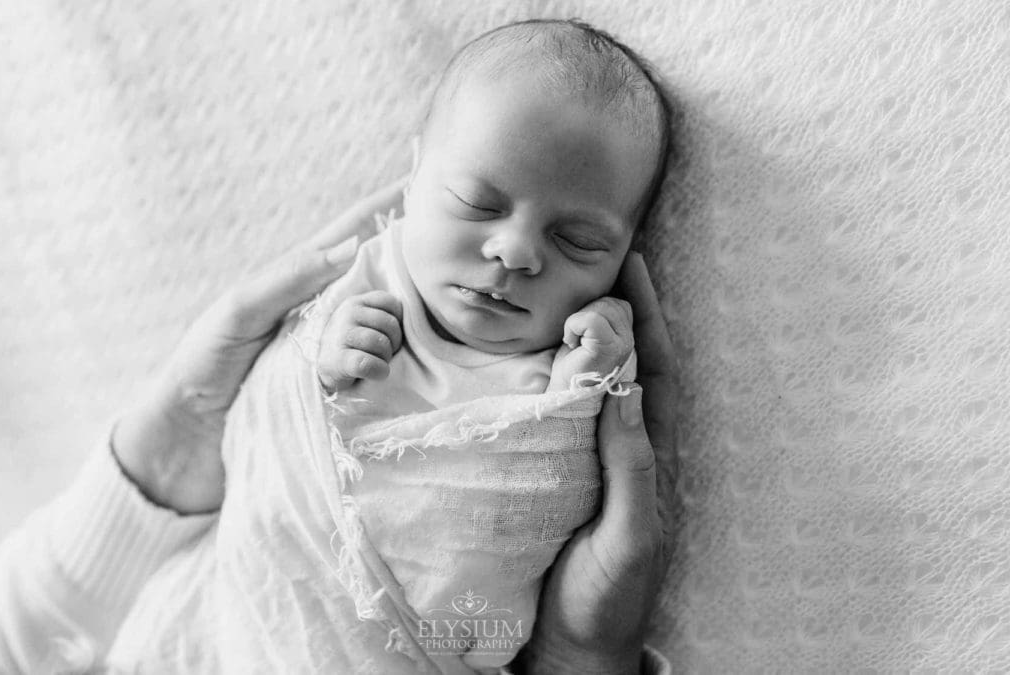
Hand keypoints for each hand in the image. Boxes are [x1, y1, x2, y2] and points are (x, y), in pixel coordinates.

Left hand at [111, 178, 405, 513]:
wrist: (186, 444)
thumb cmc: (204, 366)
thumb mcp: (240, 312)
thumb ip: (290, 278)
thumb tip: (352, 245)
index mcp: (301, 285)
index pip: (354, 234)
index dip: (389, 205)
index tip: (430, 179)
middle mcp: (327, 315)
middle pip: (384, 281)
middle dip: (410, 269)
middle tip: (446, 253)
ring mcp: (336, 354)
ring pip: (389, 328)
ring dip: (398, 324)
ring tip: (423, 315)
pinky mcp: (342, 395)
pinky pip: (381, 374)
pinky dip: (392, 367)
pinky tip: (418, 363)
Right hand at [519, 252, 677, 673]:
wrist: (570, 651)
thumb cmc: (606, 599)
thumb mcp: (628, 535)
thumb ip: (630, 466)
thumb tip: (623, 387)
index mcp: (646, 460)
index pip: (654, 372)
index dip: (647, 317)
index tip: (630, 264)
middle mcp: (619, 451)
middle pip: (624, 365)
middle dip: (616, 310)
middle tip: (591, 261)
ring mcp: (587, 462)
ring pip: (590, 384)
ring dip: (582, 336)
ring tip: (559, 293)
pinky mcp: (553, 477)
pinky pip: (556, 415)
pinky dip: (549, 378)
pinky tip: (526, 359)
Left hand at [547, 297, 633, 391]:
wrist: (563, 393)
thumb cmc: (571, 364)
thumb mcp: (587, 333)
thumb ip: (598, 316)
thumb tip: (595, 292)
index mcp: (626, 334)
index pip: (618, 303)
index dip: (594, 311)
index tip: (582, 333)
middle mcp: (629, 340)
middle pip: (609, 301)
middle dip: (585, 314)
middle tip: (576, 339)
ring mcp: (622, 344)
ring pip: (601, 307)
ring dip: (578, 321)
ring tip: (575, 342)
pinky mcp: (608, 349)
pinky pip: (591, 319)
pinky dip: (573, 326)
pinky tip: (571, 343)